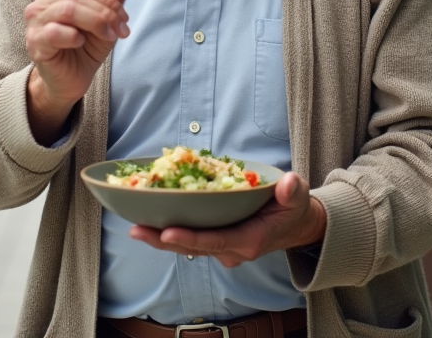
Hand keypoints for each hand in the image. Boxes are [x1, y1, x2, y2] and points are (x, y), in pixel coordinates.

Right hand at [24, 0, 141, 141]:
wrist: (71, 79)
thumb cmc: (86, 46)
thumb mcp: (106, 19)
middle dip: (108, 7)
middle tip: (123, 27)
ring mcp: (36, 19)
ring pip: (69, 8)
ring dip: (97, 22)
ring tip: (110, 36)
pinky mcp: (35, 41)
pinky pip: (56, 31)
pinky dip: (74, 37)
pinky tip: (80, 43)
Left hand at [128, 172, 326, 266]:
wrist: (294, 226)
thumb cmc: (292, 209)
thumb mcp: (297, 198)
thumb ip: (292, 192)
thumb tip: (289, 183)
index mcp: (248, 240)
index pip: (215, 241)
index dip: (190, 238)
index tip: (167, 233)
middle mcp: (231, 249)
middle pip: (192, 246)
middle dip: (163, 240)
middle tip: (136, 230)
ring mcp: (221, 247)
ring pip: (186, 245)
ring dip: (160, 238)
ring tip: (134, 227)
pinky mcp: (214, 240)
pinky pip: (189, 237)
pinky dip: (168, 231)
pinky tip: (148, 220)